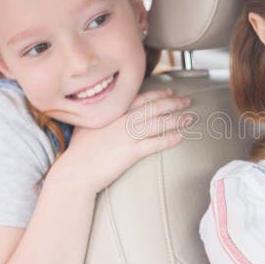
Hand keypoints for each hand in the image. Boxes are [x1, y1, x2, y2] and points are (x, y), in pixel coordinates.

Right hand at [54, 88, 192, 194]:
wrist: (74, 171)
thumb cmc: (79, 151)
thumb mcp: (88, 125)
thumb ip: (102, 116)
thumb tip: (109, 112)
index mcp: (113, 112)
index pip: (140, 98)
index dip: (158, 94)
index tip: (170, 92)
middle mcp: (122, 120)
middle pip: (154, 107)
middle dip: (174, 103)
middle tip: (187, 102)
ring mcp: (127, 135)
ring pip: (158, 123)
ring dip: (177, 120)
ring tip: (190, 118)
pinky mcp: (131, 152)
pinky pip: (155, 143)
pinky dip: (169, 139)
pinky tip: (180, 137)